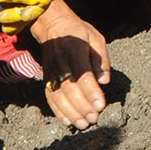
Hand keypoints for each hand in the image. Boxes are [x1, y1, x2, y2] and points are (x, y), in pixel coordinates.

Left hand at [0, 0, 55, 34]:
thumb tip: (43, 0)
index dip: (37, 6)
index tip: (22, 15)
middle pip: (38, 2)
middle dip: (24, 15)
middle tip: (4, 20)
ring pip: (29, 9)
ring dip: (19, 21)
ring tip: (2, 24)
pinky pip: (19, 12)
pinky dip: (14, 22)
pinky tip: (3, 25)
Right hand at [31, 0, 109, 129]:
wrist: (52, 26)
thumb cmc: (78, 32)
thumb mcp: (95, 38)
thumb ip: (101, 59)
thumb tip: (104, 81)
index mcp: (75, 49)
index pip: (83, 74)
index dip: (92, 92)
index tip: (101, 105)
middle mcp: (61, 62)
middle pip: (70, 89)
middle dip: (83, 106)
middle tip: (95, 118)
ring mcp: (51, 72)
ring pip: (59, 97)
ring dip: (71, 113)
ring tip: (84, 124)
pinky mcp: (46, 79)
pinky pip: (50, 98)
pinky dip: (58, 112)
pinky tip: (68, 121)